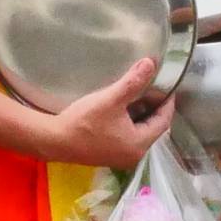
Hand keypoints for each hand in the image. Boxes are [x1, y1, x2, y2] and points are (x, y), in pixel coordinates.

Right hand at [44, 58, 174, 168]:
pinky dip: (129, 120)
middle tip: (150, 85)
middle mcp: (134, 155)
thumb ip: (133, 82)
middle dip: (153, 106)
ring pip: (140, 130)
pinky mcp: (109, 154)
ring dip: (140, 112)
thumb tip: (151, 63)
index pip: (164, 121)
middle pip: (153, 127)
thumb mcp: (111, 99)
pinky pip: (128, 135)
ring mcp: (121, 157)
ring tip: (136, 92)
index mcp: (140, 145)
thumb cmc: (84, 122)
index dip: (167, 101)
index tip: (167, 85)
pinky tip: (121, 106)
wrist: (53, 140)